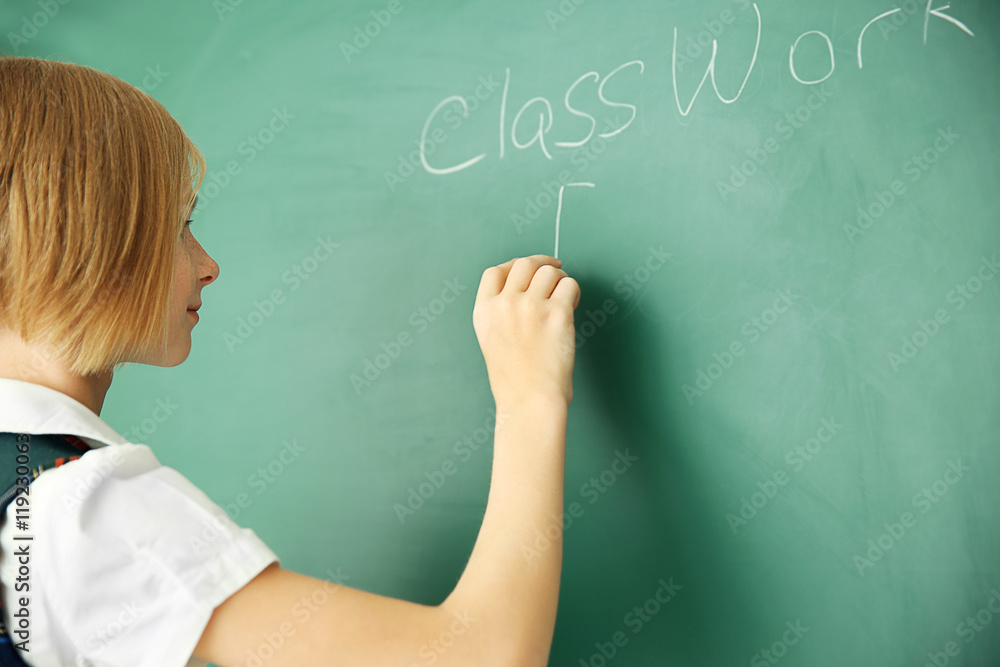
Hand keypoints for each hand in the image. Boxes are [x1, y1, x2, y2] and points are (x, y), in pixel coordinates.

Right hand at [472, 255, 580, 408]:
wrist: (530, 400)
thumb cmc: (516, 380)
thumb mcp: (493, 341)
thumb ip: (502, 314)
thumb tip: (529, 288)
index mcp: (484, 312)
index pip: (494, 272)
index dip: (513, 265)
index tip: (527, 269)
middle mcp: (505, 304)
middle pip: (523, 264)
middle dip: (541, 262)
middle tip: (555, 267)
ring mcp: (531, 306)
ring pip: (549, 272)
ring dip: (560, 279)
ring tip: (564, 296)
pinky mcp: (557, 313)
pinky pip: (570, 286)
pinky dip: (573, 292)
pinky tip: (573, 305)